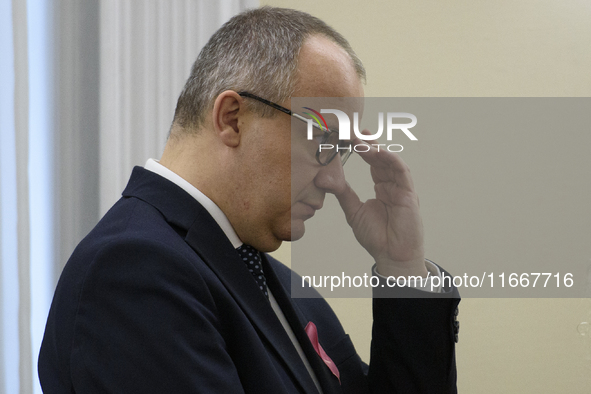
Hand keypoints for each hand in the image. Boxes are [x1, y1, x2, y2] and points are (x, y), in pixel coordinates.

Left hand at [334, 135, 426, 277]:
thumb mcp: (353, 211)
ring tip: (361, 140)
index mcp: (382, 187)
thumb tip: (322, 177)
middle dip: (367, 143)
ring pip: (390, 162)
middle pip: (381, 158)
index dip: (362, 148)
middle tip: (352, 130)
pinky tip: (379, 152)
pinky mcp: (409, 194)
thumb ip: (342, 193)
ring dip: (376, 149)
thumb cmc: (377, 237)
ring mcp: (402, 188)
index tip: (348, 136)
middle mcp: (393, 184)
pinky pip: (402, 173)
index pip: (372, 162)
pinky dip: (391, 160)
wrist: (392, 257)